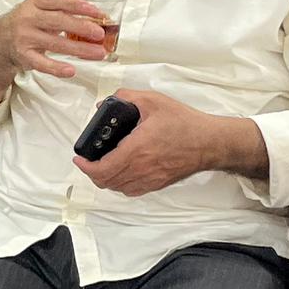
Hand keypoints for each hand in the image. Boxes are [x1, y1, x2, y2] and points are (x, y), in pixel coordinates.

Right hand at [0, 0, 110, 80]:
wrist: (0, 38)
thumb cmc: (28, 20)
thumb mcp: (41, 7)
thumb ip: (64, 7)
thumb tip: (93, 13)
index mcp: (35, 2)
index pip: (59, 1)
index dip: (79, 6)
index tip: (97, 13)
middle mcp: (28, 18)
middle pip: (58, 21)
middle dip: (82, 27)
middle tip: (100, 34)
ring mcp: (25, 37)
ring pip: (55, 43)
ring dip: (79, 49)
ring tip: (98, 52)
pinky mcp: (24, 55)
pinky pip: (42, 64)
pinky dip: (57, 68)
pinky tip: (71, 70)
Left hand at [73, 89, 259, 196]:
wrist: (210, 142)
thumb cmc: (184, 123)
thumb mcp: (153, 101)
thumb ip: (126, 97)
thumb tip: (105, 103)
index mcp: (136, 150)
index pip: (102, 169)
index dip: (85, 166)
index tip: (79, 157)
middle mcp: (141, 169)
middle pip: (106, 182)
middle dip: (92, 172)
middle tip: (88, 160)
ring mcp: (150, 179)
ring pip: (118, 188)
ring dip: (105, 179)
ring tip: (101, 165)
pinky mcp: (158, 184)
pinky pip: (132, 191)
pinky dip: (121, 184)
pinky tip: (121, 171)